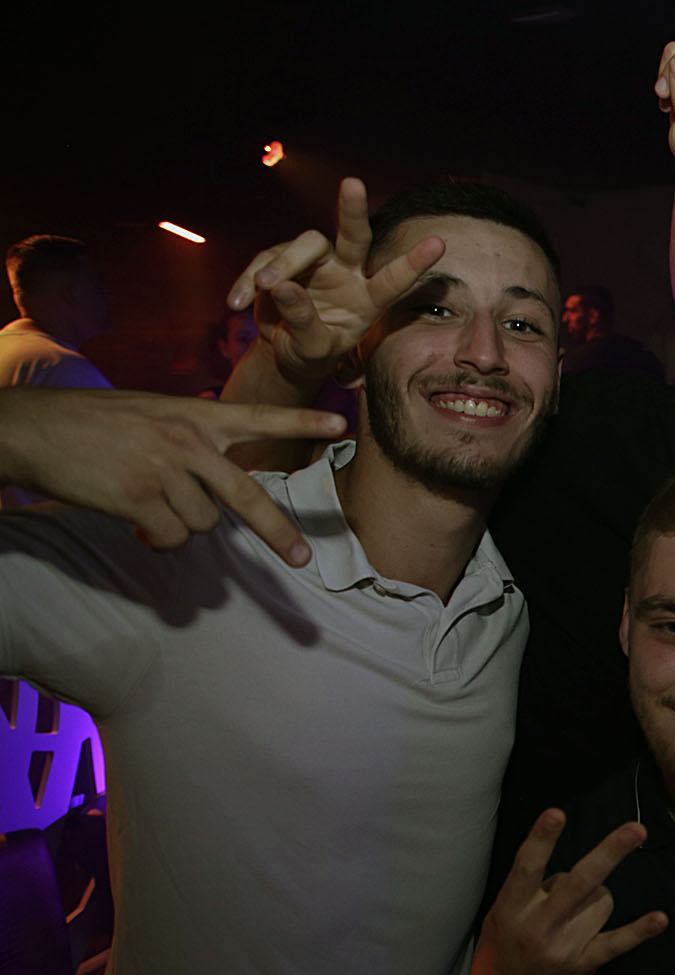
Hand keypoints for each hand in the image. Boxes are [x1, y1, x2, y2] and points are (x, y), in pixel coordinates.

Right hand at [0, 388, 345, 565]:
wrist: (32, 427)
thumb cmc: (92, 422)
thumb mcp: (151, 413)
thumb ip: (191, 440)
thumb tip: (215, 493)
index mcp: (194, 414)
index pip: (258, 416)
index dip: (300, 422)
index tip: (340, 424)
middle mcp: (187, 440)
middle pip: (247, 496)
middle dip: (279, 532)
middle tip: (303, 559)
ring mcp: (164, 470)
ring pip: (203, 524)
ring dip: (181, 524)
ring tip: (148, 500)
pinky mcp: (139, 498)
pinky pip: (172, 538)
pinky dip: (160, 539)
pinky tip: (137, 520)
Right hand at [224, 177, 444, 389]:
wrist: (284, 353)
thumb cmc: (311, 352)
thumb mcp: (312, 349)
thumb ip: (304, 321)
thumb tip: (283, 286)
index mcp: (368, 298)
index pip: (394, 279)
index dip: (414, 262)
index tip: (439, 243)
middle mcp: (347, 272)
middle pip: (353, 236)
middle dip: (353, 210)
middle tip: (353, 183)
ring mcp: (316, 263)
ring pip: (302, 246)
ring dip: (281, 265)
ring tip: (265, 288)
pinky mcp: (282, 261)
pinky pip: (264, 260)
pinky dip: (247, 280)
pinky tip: (236, 302)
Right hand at [461, 810, 666, 974]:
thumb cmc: (500, 955)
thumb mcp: (499, 919)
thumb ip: (527, 893)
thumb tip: (570, 869)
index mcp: (510, 909)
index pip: (527, 867)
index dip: (541, 839)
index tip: (557, 813)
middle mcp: (537, 926)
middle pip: (579, 881)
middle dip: (609, 853)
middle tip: (636, 829)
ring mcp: (561, 948)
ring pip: (601, 901)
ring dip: (597, 899)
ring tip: (574, 916)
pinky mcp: (581, 965)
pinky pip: (616, 943)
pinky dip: (639, 931)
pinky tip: (660, 919)